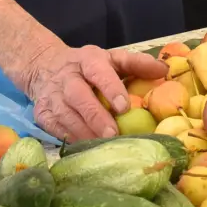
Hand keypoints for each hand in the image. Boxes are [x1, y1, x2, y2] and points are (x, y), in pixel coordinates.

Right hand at [19, 42, 167, 141]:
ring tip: (103, 145)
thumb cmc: (90, 67)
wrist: (46, 67)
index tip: (124, 106)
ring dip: (84, 131)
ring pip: (65, 115)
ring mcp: (52, 96)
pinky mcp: (42, 113)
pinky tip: (86, 147)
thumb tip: (164, 70)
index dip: (111, 88)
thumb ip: (137, 63)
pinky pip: (56, 128)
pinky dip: (71, 138)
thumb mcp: (113, 59)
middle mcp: (67, 77)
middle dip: (95, 116)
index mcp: (88, 60)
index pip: (99, 71)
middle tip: (113, 134)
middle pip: (78, 95)